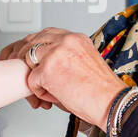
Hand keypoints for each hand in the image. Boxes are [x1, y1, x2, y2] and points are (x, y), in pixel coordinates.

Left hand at [8, 28, 122, 131]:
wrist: (111, 102)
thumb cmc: (101, 90)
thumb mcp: (85, 62)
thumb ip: (66, 57)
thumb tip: (47, 63)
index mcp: (77, 38)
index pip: (48, 33)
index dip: (38, 45)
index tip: (36, 56)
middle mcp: (66, 42)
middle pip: (33, 40)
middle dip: (27, 56)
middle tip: (32, 72)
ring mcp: (55, 54)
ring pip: (28, 57)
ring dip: (33, 74)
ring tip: (46, 87)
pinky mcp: (47, 70)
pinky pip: (31, 80)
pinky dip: (39, 91)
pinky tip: (53, 96)